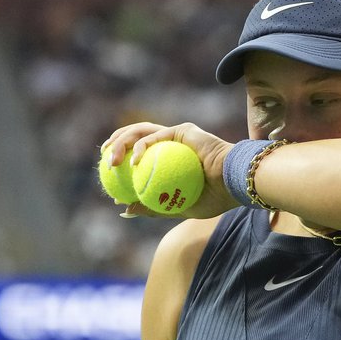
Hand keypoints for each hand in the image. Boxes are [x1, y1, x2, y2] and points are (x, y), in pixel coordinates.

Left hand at [101, 122, 238, 218]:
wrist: (236, 184)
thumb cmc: (215, 198)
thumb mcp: (178, 208)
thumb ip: (153, 207)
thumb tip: (123, 209)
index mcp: (173, 159)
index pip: (141, 155)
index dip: (121, 161)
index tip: (109, 176)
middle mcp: (173, 143)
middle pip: (137, 138)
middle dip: (115, 143)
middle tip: (104, 160)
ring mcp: (177, 135)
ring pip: (142, 132)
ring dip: (122, 142)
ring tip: (111, 158)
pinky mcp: (183, 130)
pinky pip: (157, 136)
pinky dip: (142, 147)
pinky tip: (133, 161)